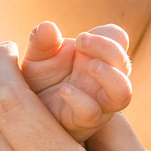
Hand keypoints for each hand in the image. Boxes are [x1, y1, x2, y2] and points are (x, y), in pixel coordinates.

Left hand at [16, 21, 132, 143]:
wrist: (27, 115)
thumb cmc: (39, 81)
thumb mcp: (37, 57)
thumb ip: (41, 42)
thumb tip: (48, 27)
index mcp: (97, 57)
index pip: (118, 40)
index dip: (107, 36)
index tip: (81, 39)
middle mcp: (103, 80)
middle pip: (123, 63)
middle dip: (107, 48)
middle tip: (81, 41)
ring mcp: (97, 103)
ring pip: (122, 93)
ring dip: (111, 77)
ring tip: (92, 65)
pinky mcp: (82, 123)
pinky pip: (92, 114)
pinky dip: (81, 101)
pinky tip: (64, 90)